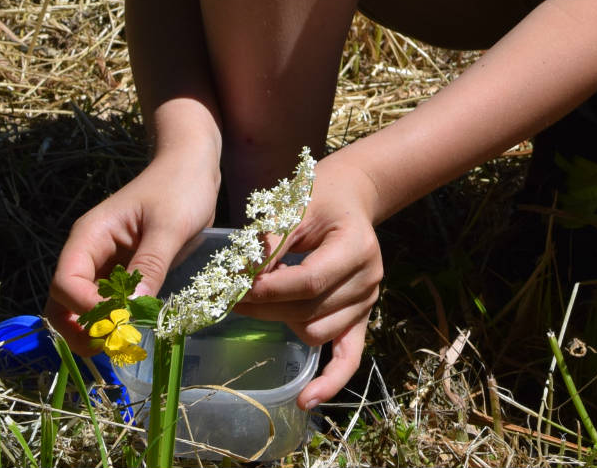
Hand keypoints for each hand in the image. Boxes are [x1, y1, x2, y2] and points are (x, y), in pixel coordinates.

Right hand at [46, 150, 219, 351]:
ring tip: (121, 343)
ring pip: (80, 307)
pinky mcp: (121, 271)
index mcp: (90, 236)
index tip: (119, 321)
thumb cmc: (180, 187)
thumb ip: (150, 267)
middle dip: (80, 328)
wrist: (192, 165)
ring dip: (94, 329)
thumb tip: (130, 310)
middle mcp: (89, 252)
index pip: (66, 282)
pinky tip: (134, 330)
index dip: (85, 308)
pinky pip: (105, 302)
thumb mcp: (169, 227)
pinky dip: (113, 320)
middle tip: (112, 345)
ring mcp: (103, 263)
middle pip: (62, 301)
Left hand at [235, 149, 382, 407]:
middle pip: (309, 310)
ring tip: (253, 304)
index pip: (309, 281)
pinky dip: (330, 380)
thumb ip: (272, 240)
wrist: (350, 197)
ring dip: (280, 322)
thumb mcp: (294, 203)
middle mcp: (368, 280)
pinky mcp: (360, 317)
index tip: (236, 287)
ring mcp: (367, 302)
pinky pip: (349, 357)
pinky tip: (307, 399)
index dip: (270, 290)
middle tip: (228, 297)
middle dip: (264, 307)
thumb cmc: (319, 196)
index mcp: (357, 247)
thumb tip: (245, 277)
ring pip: (315, 332)